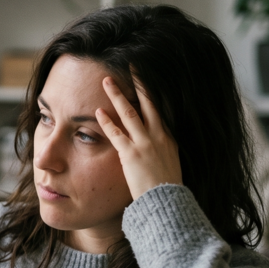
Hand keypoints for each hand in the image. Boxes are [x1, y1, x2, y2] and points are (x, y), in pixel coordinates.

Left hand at [96, 76, 182, 198]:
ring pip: (130, 113)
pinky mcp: (132, 155)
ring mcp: (145, 144)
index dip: (151, 91)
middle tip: (131, 65)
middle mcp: (159, 136)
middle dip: (139, 83)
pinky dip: (107, 122)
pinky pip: (117, 134)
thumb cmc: (166, 187)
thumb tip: (156, 145)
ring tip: (106, 81)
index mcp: (169, 137)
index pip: (160, 108)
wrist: (167, 202)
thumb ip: (162, 149)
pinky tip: (98, 112)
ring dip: (117, 96)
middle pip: (148, 103)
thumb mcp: (170, 162)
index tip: (145, 77)